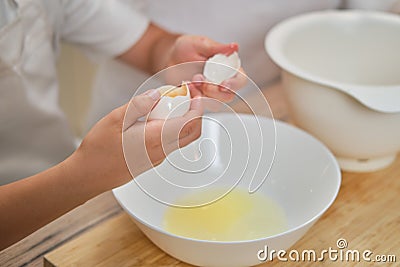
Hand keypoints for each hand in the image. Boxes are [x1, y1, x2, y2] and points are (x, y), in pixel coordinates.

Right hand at [72, 87, 202, 190]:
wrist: (89, 175)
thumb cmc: (99, 150)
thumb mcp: (115, 119)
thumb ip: (139, 105)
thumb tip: (157, 94)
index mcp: (155, 139)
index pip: (189, 124)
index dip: (197, 107)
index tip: (194, 94)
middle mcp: (161, 151)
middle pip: (193, 133)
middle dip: (196, 113)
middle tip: (189, 97)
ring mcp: (159, 158)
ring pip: (183, 139)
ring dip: (185, 121)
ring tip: (171, 105)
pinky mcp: (154, 160)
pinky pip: (172, 143)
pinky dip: (174, 129)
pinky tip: (158, 118)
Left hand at [167, 35, 246, 101]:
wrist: (171, 57)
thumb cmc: (187, 48)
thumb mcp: (201, 44)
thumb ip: (218, 48)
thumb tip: (234, 46)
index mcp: (229, 68)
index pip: (240, 80)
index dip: (235, 84)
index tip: (223, 84)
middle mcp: (223, 82)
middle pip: (229, 95)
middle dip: (214, 91)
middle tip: (199, 78)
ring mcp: (211, 92)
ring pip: (215, 104)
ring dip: (202, 94)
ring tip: (191, 80)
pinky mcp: (199, 99)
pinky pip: (200, 105)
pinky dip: (193, 97)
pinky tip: (186, 85)